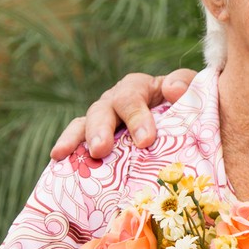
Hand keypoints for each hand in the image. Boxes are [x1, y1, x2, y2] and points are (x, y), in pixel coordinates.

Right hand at [50, 69, 197, 159]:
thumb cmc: (188, 109)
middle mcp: (117, 101)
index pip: (132, 96)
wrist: (186, 127)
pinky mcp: (94, 139)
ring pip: (84, 122)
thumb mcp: (193, 94)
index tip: (145, 140)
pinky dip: (66, 146)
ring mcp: (103, 120)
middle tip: (101, 149)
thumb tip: (172, 89)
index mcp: (140, 88)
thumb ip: (187, 88)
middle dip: (101, 129)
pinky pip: (76, 140)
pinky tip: (56, 160)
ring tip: (65, 154)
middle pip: (103, 109)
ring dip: (77, 137)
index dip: (136, 116)